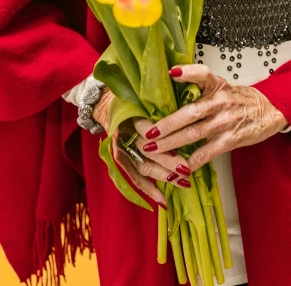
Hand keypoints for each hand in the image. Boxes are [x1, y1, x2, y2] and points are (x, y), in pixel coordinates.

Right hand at [92, 87, 192, 207]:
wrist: (104, 103)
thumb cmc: (129, 95)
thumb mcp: (140, 93)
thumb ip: (158, 98)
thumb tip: (181, 91)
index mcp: (129, 114)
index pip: (145, 129)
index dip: (161, 138)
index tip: (179, 145)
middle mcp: (123, 134)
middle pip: (146, 151)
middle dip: (168, 161)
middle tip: (187, 168)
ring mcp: (121, 149)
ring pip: (143, 166)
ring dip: (164, 176)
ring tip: (184, 182)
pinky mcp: (121, 160)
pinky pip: (135, 177)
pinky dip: (149, 189)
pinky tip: (163, 200)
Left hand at [133, 64, 287, 171]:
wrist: (268, 110)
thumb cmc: (238, 98)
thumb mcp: (221, 85)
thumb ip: (199, 86)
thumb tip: (168, 83)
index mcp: (216, 85)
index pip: (203, 74)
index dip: (188, 72)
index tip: (171, 73)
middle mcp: (220, 102)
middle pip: (190, 112)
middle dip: (166, 124)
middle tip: (147, 132)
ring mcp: (225, 122)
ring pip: (194, 134)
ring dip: (171, 144)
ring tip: (152, 149)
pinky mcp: (230, 140)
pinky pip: (207, 153)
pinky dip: (191, 162)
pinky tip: (177, 169)